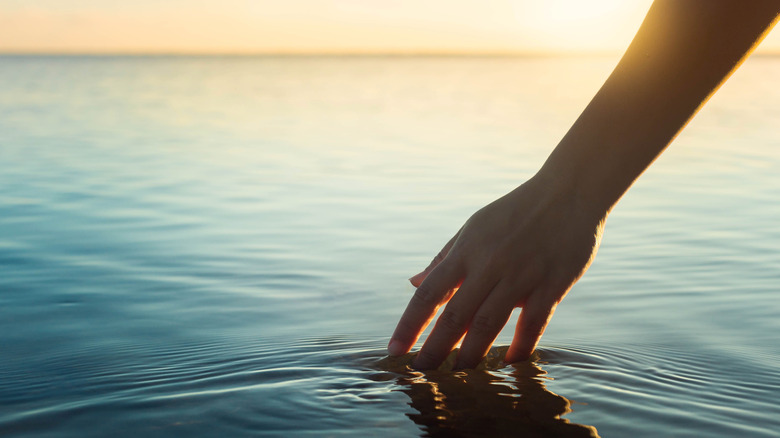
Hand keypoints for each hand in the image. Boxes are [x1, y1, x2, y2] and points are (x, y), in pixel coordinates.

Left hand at [388, 173, 606, 368]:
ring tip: (458, 376)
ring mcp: (521, 275)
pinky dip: (520, 346)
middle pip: (455, 315)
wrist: (568, 192)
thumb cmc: (514, 212)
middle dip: (434, 349)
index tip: (393, 351)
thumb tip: (412, 282)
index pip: (428, 293)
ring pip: (489, 323)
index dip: (409, 324)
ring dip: (471, 354)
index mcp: (466, 250)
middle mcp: (489, 264)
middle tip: (420, 374)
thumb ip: (444, 258)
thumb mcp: (473, 227)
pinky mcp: (552, 284)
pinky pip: (534, 322)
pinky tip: (507, 363)